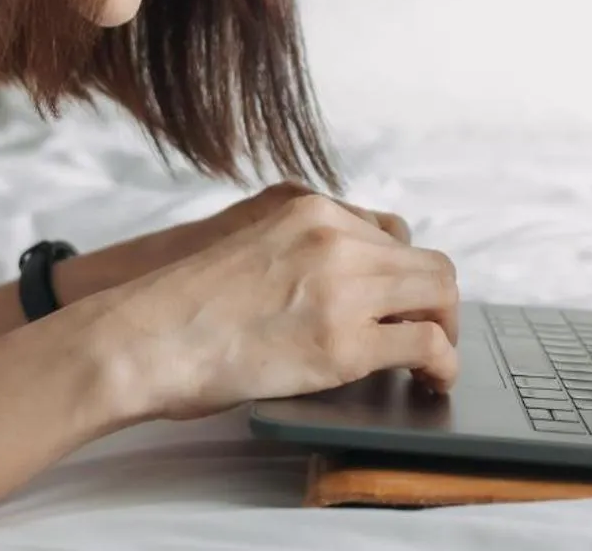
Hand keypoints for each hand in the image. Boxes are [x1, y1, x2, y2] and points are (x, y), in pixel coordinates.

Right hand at [92, 192, 459, 421]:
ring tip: (433, 363)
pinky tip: (431, 381)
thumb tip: (338, 289)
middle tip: (428, 336)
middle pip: (427, 262)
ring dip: (446, 331)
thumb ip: (299, 253)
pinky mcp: (346, 342)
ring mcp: (343, 287)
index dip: (403, 274)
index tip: (401, 302)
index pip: (391, 232)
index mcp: (309, 210)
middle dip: (436, 303)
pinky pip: (427, 344)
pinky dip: (443, 364)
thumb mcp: (250, 247)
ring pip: (440, 296)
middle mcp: (334, 237)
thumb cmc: (182, 308)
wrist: (145, 338)